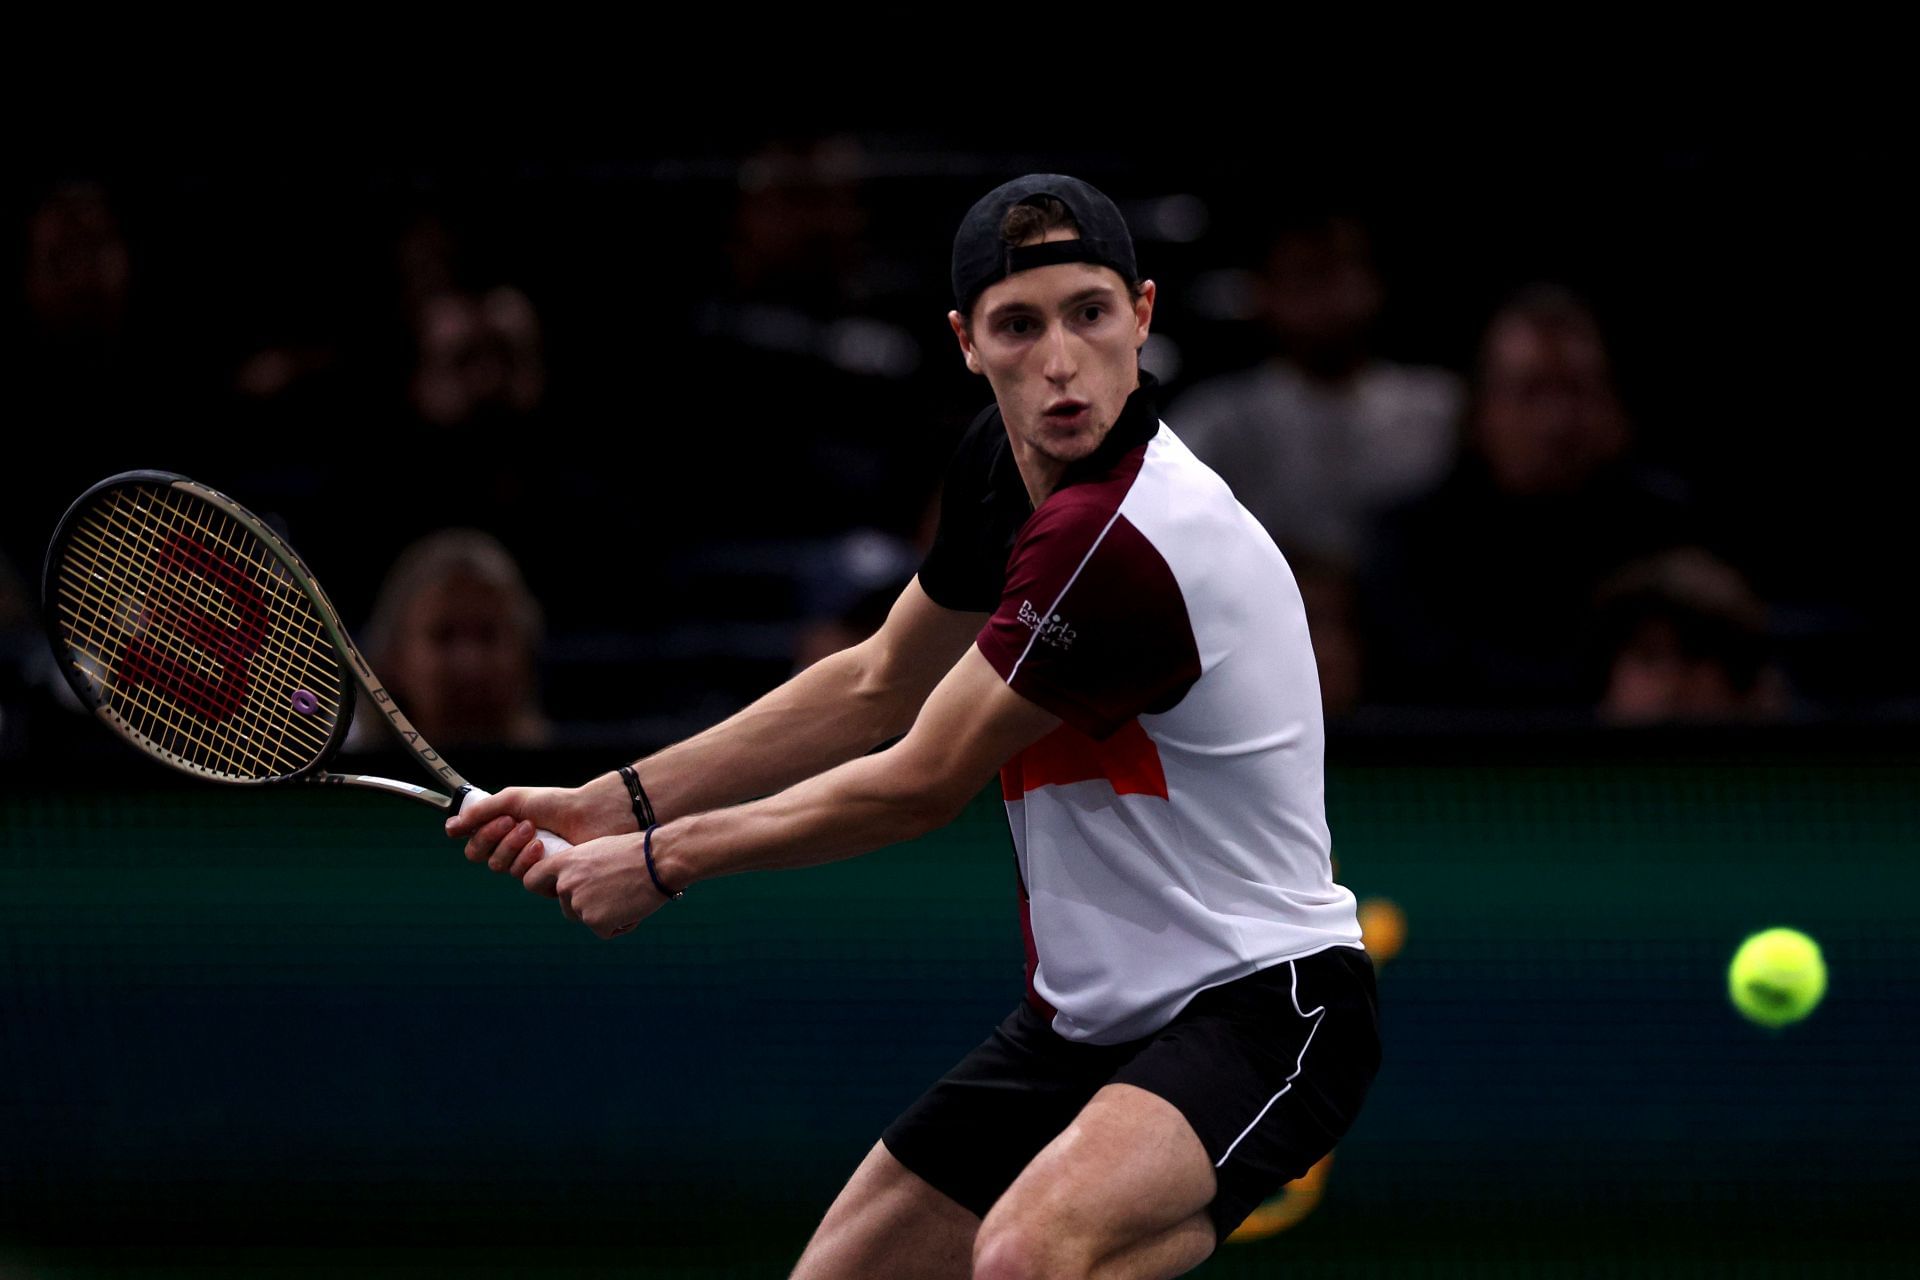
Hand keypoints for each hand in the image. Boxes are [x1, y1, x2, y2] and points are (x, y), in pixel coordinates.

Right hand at [446, 772, 635, 877]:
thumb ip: (481, 811)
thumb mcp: (513, 800)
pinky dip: (529, 860)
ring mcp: (528, 866)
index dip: (477, 834)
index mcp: (502, 832)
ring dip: (513, 846)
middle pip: (482, 858)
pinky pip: (523, 879)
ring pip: (500, 867)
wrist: (589, 815)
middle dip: (494, 838)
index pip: (474, 844)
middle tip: (514, 821)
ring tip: (534, 830)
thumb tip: (449, 827)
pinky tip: (543, 847)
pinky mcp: (545, 880)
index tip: (492, 819)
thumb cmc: (555, 804)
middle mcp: (512, 851)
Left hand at [522, 832, 664, 938]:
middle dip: (587, 906)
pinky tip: (634, 907)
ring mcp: (580, 904)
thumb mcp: (598, 850)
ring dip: (606, 914)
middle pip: (567, 908)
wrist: (659, 859)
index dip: (544, 889)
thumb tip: (573, 886)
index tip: (558, 890)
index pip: (532, 881)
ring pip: (587, 919)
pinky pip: (606, 931)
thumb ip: (579, 868)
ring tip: (628, 895)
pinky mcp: (596, 922)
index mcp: (565, 862)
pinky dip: (620, 925)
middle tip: (614, 891)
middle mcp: (566, 884)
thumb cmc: (637, 851)